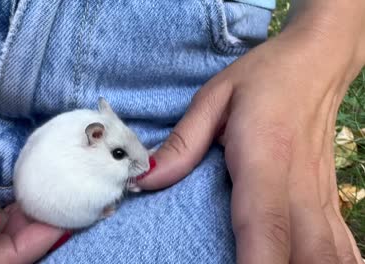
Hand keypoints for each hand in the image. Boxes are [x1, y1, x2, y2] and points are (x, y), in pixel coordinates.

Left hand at [137, 19, 363, 263]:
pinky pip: (342, 245)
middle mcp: (299, 186)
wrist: (316, 62)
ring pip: (329, 256)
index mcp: (265, 160)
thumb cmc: (263, 77)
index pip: (264, 226)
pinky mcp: (328, 198)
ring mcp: (320, 196)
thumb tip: (144, 180)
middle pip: (304, 255)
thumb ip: (182, 144)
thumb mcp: (213, 99)